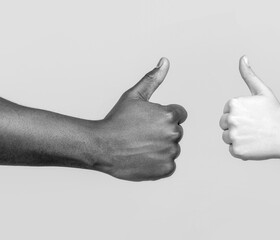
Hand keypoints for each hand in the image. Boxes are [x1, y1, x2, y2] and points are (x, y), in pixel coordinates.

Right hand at [93, 58, 186, 180]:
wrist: (100, 147)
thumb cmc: (116, 120)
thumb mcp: (133, 96)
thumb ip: (152, 79)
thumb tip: (165, 61)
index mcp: (169, 115)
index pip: (179, 115)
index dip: (163, 117)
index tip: (148, 122)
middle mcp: (173, 133)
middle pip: (175, 132)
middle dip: (162, 133)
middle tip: (141, 135)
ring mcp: (170, 153)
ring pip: (172, 149)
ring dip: (160, 149)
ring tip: (140, 147)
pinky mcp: (166, 169)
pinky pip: (169, 165)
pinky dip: (158, 164)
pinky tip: (143, 158)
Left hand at [220, 56, 279, 159]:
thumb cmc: (274, 113)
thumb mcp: (262, 91)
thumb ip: (249, 75)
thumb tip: (242, 58)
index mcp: (233, 104)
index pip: (227, 112)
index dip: (240, 115)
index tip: (253, 116)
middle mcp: (231, 119)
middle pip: (224, 124)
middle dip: (236, 126)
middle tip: (253, 127)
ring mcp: (233, 135)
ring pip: (226, 137)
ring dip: (238, 138)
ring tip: (254, 136)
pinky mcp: (236, 150)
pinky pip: (232, 149)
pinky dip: (241, 149)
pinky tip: (254, 144)